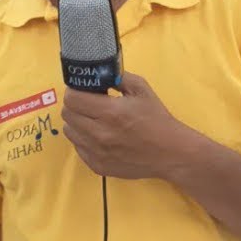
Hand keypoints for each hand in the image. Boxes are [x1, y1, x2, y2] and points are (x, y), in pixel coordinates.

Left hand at [61, 72, 196, 179]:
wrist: (172, 153)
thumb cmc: (157, 119)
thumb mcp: (142, 90)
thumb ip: (118, 77)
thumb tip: (97, 74)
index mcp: (110, 113)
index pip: (72, 99)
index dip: (75, 91)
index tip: (84, 91)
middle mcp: (99, 134)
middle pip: (67, 114)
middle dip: (76, 105)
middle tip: (88, 104)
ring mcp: (97, 152)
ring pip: (69, 131)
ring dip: (77, 123)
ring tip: (94, 120)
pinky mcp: (97, 166)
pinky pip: (78, 148)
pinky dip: (84, 139)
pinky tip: (99, 136)